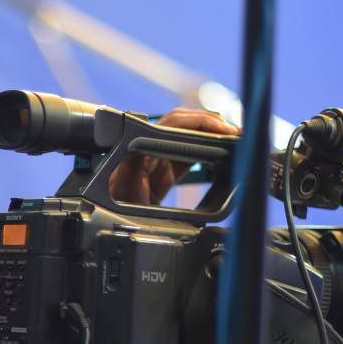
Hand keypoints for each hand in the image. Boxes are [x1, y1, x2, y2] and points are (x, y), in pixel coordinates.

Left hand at [108, 107, 238, 203]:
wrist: (105, 221)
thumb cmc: (109, 207)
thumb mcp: (124, 189)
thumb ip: (133, 166)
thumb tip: (143, 136)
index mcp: (143, 147)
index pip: (177, 123)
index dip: (203, 122)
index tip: (225, 130)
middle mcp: (151, 148)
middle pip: (187, 124)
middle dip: (213, 124)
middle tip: (237, 133)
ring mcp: (159, 159)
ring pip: (190, 137)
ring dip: (213, 135)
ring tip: (236, 141)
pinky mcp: (164, 172)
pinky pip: (189, 155)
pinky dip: (208, 150)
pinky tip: (223, 153)